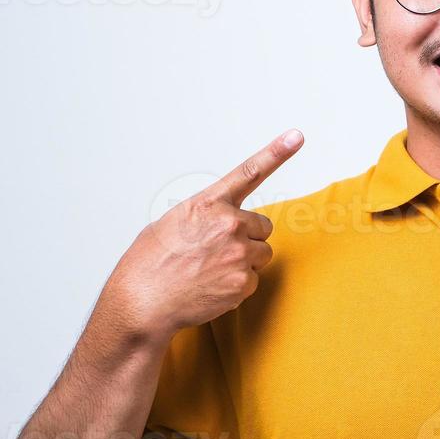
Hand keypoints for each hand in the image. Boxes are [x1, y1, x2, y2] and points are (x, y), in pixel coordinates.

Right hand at [103, 130, 303, 341]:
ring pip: (261, 255)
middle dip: (247, 239)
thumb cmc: (150, 263)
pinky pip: (252, 281)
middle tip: (217, 252)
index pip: (249, 172)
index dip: (277, 152)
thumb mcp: (172, 222)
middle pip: (262, 228)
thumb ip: (205, 215)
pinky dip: (236, 286)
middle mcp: (229, 224)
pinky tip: (210, 288)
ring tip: (210, 271)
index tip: (297, 136)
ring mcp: (239, 253)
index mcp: (208, 204)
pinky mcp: (243, 281)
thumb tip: (221, 223)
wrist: (142, 302)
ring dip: (244, 262)